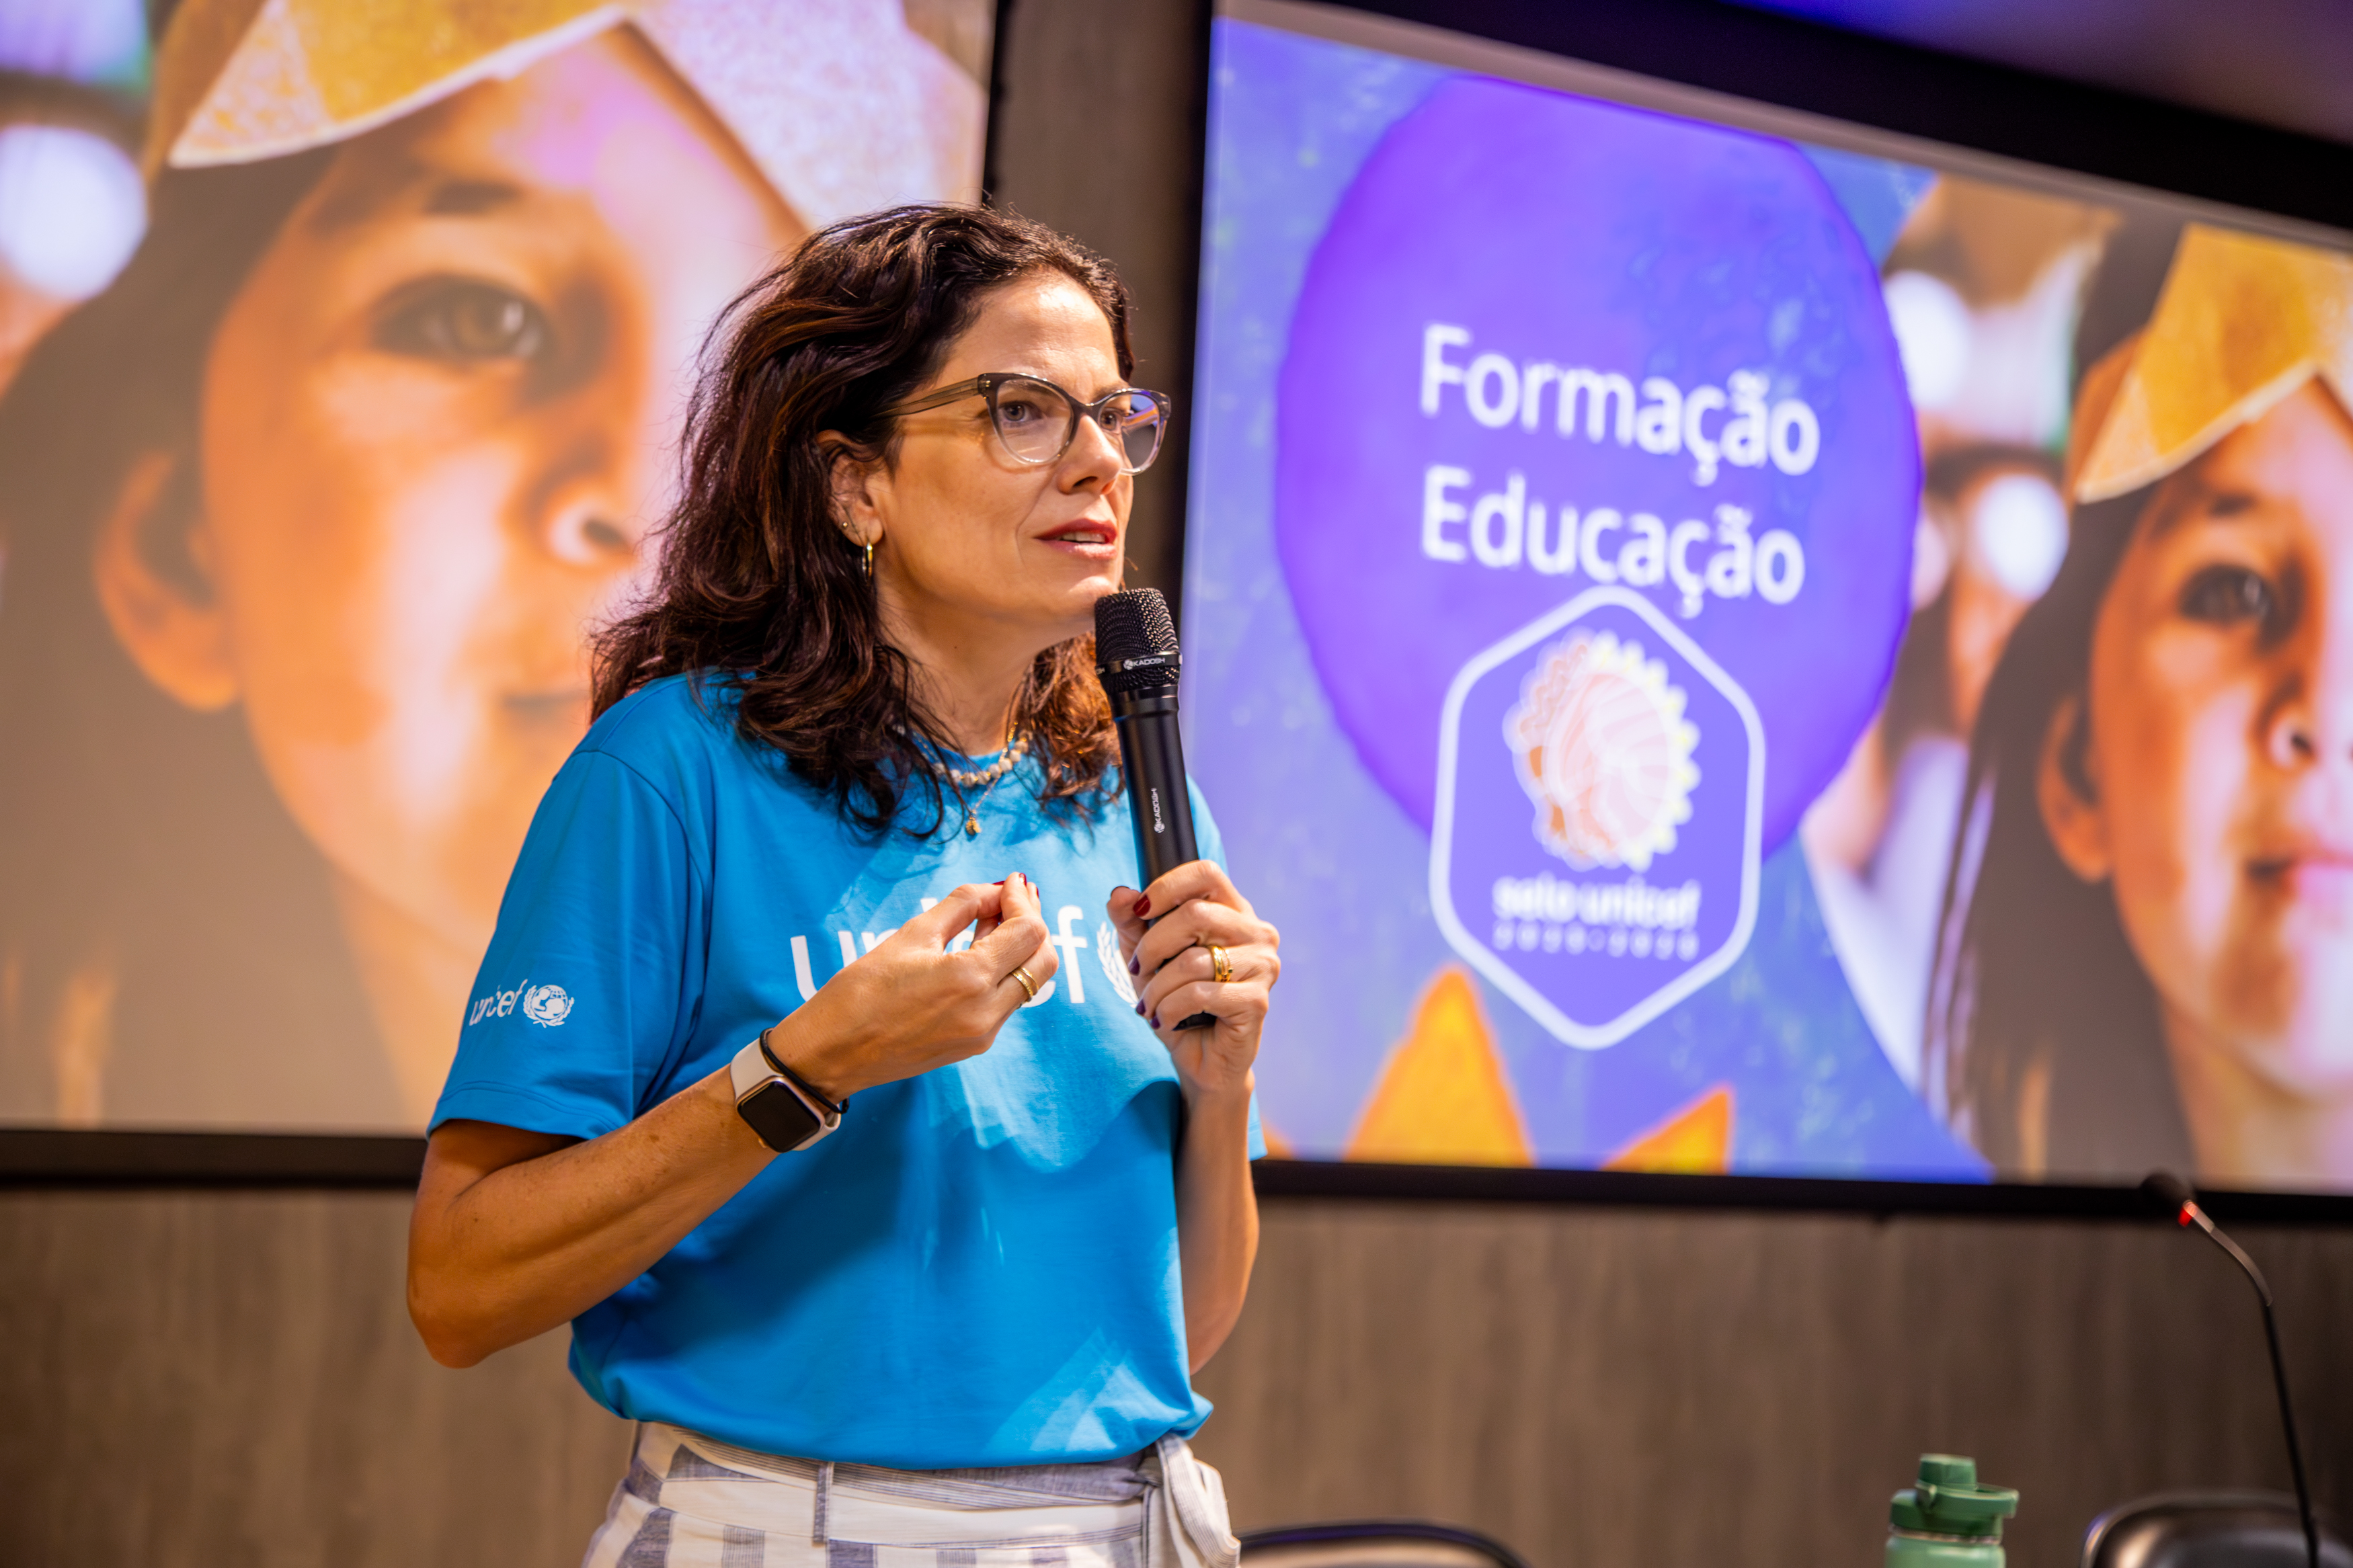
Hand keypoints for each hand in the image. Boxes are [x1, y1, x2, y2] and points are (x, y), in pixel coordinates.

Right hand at [771, 874, 1057, 1098]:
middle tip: (1012, 897)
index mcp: (970, 980)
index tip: (1009, 882)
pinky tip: (981, 949)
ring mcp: (984, 1033)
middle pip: (1044, 960)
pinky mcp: (975, 1045)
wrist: (832, 1052)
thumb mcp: (911, 935)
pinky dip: (1004, 971)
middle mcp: (987, 1012)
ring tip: (993, 917)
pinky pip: (1007, 1001)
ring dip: (1020, 947)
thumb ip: (961, 905)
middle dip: (1034, 923)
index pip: (1029, 932)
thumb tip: (995, 889)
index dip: (1024, 900)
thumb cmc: (860, 991)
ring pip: (1029, 982)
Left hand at [1108, 862, 1278, 1103]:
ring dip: (1158, 986)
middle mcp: (1257, 932)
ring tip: (1150, 1004)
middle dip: (1152, 946)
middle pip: (1196, 914)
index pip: (1205, 873)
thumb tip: (1120, 895)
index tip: (1139, 911)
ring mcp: (1263, 966)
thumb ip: (1131, 923)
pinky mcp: (1257, 1000)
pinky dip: (1171, 1008)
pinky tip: (1166, 1020)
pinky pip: (1200, 993)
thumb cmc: (1178, 1001)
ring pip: (1194, 960)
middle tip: (1136, 970)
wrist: (1201, 1058)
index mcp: (1234, 911)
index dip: (1166, 886)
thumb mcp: (1146, 958)